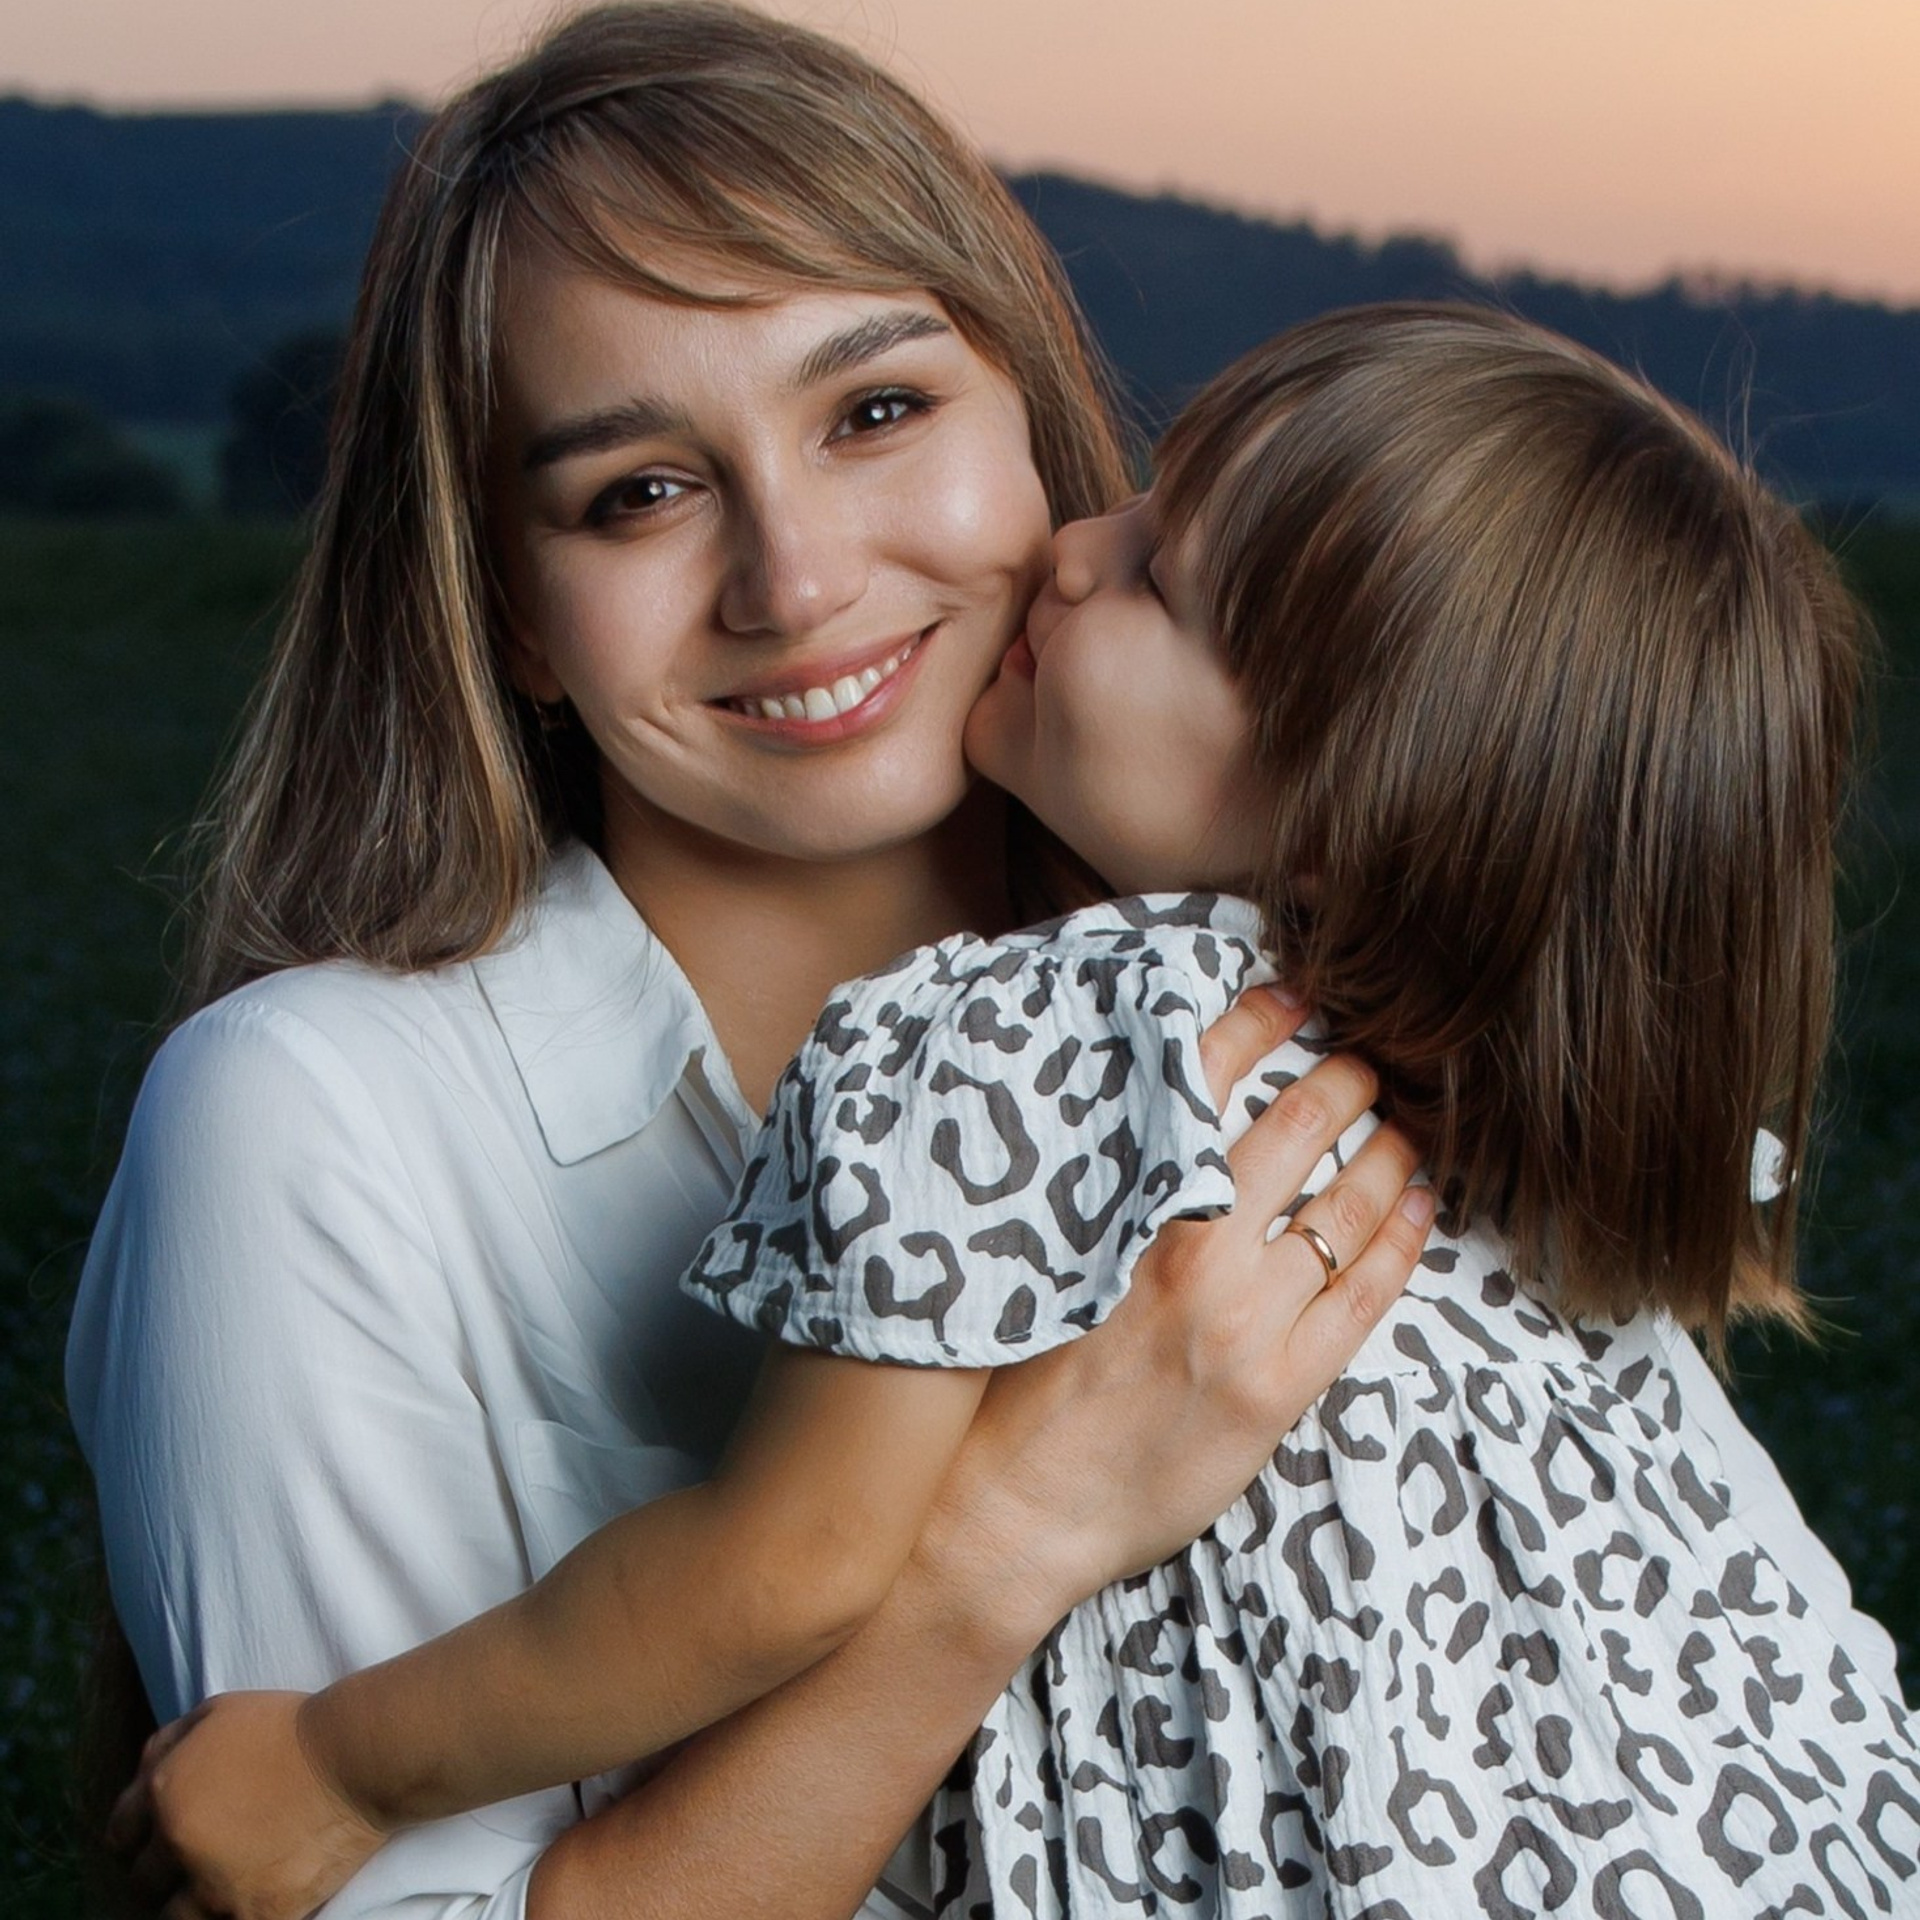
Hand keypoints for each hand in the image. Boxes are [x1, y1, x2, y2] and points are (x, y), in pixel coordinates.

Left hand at [106, 1690, 384, 1919]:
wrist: (356, 1757)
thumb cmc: (290, 1727)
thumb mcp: (219, 1712)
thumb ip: (167, 1745)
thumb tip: (141, 1777)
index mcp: (165, 1793)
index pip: (120, 1837)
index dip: (140, 1836)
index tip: (159, 1839)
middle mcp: (180, 1844)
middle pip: (144, 1882)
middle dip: (165, 1870)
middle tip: (199, 1858)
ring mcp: (216, 1886)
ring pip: (175, 1918)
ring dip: (191, 1903)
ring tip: (221, 1885)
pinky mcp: (256, 1914)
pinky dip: (232, 1915)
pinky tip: (250, 1895)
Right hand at [926, 986, 1431, 1640]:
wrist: (1011, 1505)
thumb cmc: (1009, 1380)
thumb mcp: (1038, 1259)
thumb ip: (1101, 1192)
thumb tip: (1154, 1124)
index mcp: (1124, 1204)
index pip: (1204, 1082)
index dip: (1260, 1025)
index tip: (1295, 995)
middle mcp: (1190, 1249)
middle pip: (1296, 1131)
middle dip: (1347, 1081)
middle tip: (1372, 1059)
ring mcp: (1241, 1320)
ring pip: (1344, 1208)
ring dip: (1388, 1153)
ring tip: (1409, 1127)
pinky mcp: (1276, 1389)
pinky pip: (1363, 1298)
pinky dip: (1401, 1243)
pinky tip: (1419, 1210)